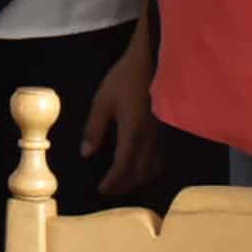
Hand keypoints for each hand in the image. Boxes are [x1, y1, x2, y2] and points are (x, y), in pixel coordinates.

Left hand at [82, 35, 163, 195]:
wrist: (153, 60)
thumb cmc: (126, 78)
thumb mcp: (103, 101)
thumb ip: (95, 128)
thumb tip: (86, 153)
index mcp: (133, 133)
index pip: (123, 167)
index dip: (112, 182)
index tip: (101, 190)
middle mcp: (150, 139)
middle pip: (140, 173)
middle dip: (124, 185)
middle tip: (109, 190)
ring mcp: (161, 135)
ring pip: (153, 168)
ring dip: (138, 179)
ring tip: (123, 181)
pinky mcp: (165, 129)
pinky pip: (159, 158)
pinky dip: (149, 168)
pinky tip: (140, 164)